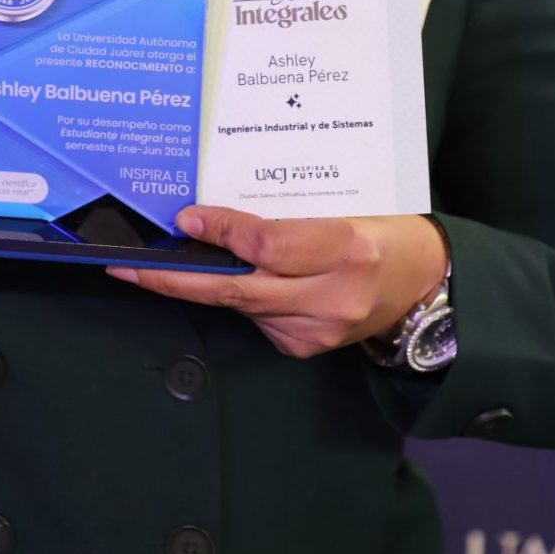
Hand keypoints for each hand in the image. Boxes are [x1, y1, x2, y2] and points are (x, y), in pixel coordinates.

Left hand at [106, 207, 446, 359]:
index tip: (186, 220)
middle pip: (239, 288)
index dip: (222, 233)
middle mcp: (332, 296)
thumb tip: (216, 215)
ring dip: (198, 288)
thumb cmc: (386, 234)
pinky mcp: (306, 347)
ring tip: (155, 268)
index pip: (268, 245)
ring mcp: (318, 329)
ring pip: (240, 306)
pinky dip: (236, 299)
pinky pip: (255, 320)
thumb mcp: (345, 206)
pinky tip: (230, 282)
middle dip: (175, 279)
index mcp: (347, 247)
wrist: (427, 285)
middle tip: (127, 268)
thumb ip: (285, 213)